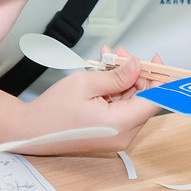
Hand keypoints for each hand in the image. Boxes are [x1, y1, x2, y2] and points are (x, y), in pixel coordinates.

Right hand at [10, 48, 158, 152]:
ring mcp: (117, 136)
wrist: (32, 131)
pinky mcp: (110, 134)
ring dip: (123, 81)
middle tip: (122, 54)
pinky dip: (116, 92)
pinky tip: (104, 76)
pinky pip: (121, 110)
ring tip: (108, 60)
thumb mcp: (85, 83)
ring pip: (132, 103)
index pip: (154, 100)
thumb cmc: (53, 111)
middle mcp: (124, 134)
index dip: (158, 78)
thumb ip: (117, 75)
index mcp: (121, 124)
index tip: (158, 61)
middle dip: (136, 74)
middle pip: (143, 100)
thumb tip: (137, 66)